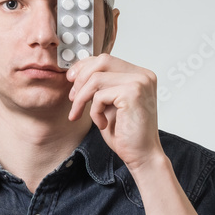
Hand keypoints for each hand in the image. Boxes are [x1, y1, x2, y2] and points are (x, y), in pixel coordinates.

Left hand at [66, 54, 164, 170]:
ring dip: (82, 98)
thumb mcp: (109, 103)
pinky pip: (99, 96)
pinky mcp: (132, 93)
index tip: (71, 80)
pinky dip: (94, 112)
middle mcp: (143, 75)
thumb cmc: (126, 133)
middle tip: (72, 99)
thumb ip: (100, 86)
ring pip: (96, 78)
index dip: (84, 67)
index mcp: (140, 74)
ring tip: (80, 114)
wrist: (142, 156)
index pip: (106, 59)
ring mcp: (139, 82)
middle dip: (81, 79)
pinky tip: (102, 124)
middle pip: (101, 61)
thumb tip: (76, 72)